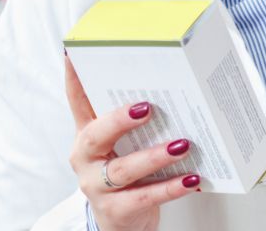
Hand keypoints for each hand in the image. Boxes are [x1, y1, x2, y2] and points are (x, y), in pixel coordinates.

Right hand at [65, 55, 201, 230]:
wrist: (122, 223)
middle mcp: (87, 158)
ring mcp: (98, 186)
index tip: (72, 52)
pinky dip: (171, 187)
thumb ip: (138, 120)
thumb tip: (177, 84)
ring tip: (183, 145)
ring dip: (155, 156)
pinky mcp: (116, 209)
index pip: (78, 101)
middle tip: (147, 107)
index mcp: (89, 135)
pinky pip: (145, 196)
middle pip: (97, 135)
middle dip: (120, 120)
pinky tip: (193, 177)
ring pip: (125, 169)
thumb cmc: (130, 174)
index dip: (73, 78)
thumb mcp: (126, 144)